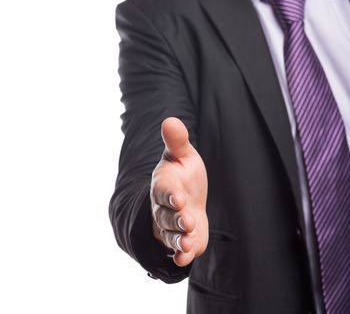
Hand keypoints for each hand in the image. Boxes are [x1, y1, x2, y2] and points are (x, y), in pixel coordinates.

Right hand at [150, 117, 208, 266]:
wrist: (186, 196)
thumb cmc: (182, 173)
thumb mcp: (181, 155)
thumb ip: (176, 141)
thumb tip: (170, 119)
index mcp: (164, 185)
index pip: (164, 191)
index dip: (170, 194)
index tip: (177, 197)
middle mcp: (164, 208)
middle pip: (167, 216)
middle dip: (176, 219)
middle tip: (187, 220)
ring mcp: (172, 226)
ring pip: (171, 235)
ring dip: (178, 240)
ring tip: (186, 244)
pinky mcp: (184, 238)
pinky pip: (181, 249)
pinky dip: (183, 254)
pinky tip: (186, 258)